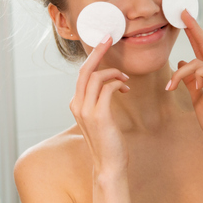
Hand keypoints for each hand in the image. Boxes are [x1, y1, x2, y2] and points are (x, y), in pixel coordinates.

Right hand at [69, 35, 130, 174]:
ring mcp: (86, 110)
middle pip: (85, 70)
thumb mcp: (100, 118)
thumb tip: (109, 86)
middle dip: (98, 51)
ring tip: (125, 80)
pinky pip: (108, 88)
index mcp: (76, 103)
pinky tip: (125, 89)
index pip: (82, 74)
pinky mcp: (99, 115)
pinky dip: (118, 84)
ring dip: (114, 73)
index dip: (93, 57)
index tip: (103, 42)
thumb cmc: (108, 142)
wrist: (109, 165)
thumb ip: (99, 101)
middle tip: (109, 37)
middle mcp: (77, 105)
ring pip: (96, 77)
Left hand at [167, 10, 202, 153]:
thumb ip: (190, 80)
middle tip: (182, 13)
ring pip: (200, 61)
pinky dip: (196, 76)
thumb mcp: (197, 97)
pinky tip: (193, 88)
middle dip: (194, 28)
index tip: (183, 17)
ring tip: (170, 87)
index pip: (202, 48)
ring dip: (181, 71)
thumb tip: (181, 61)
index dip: (193, 32)